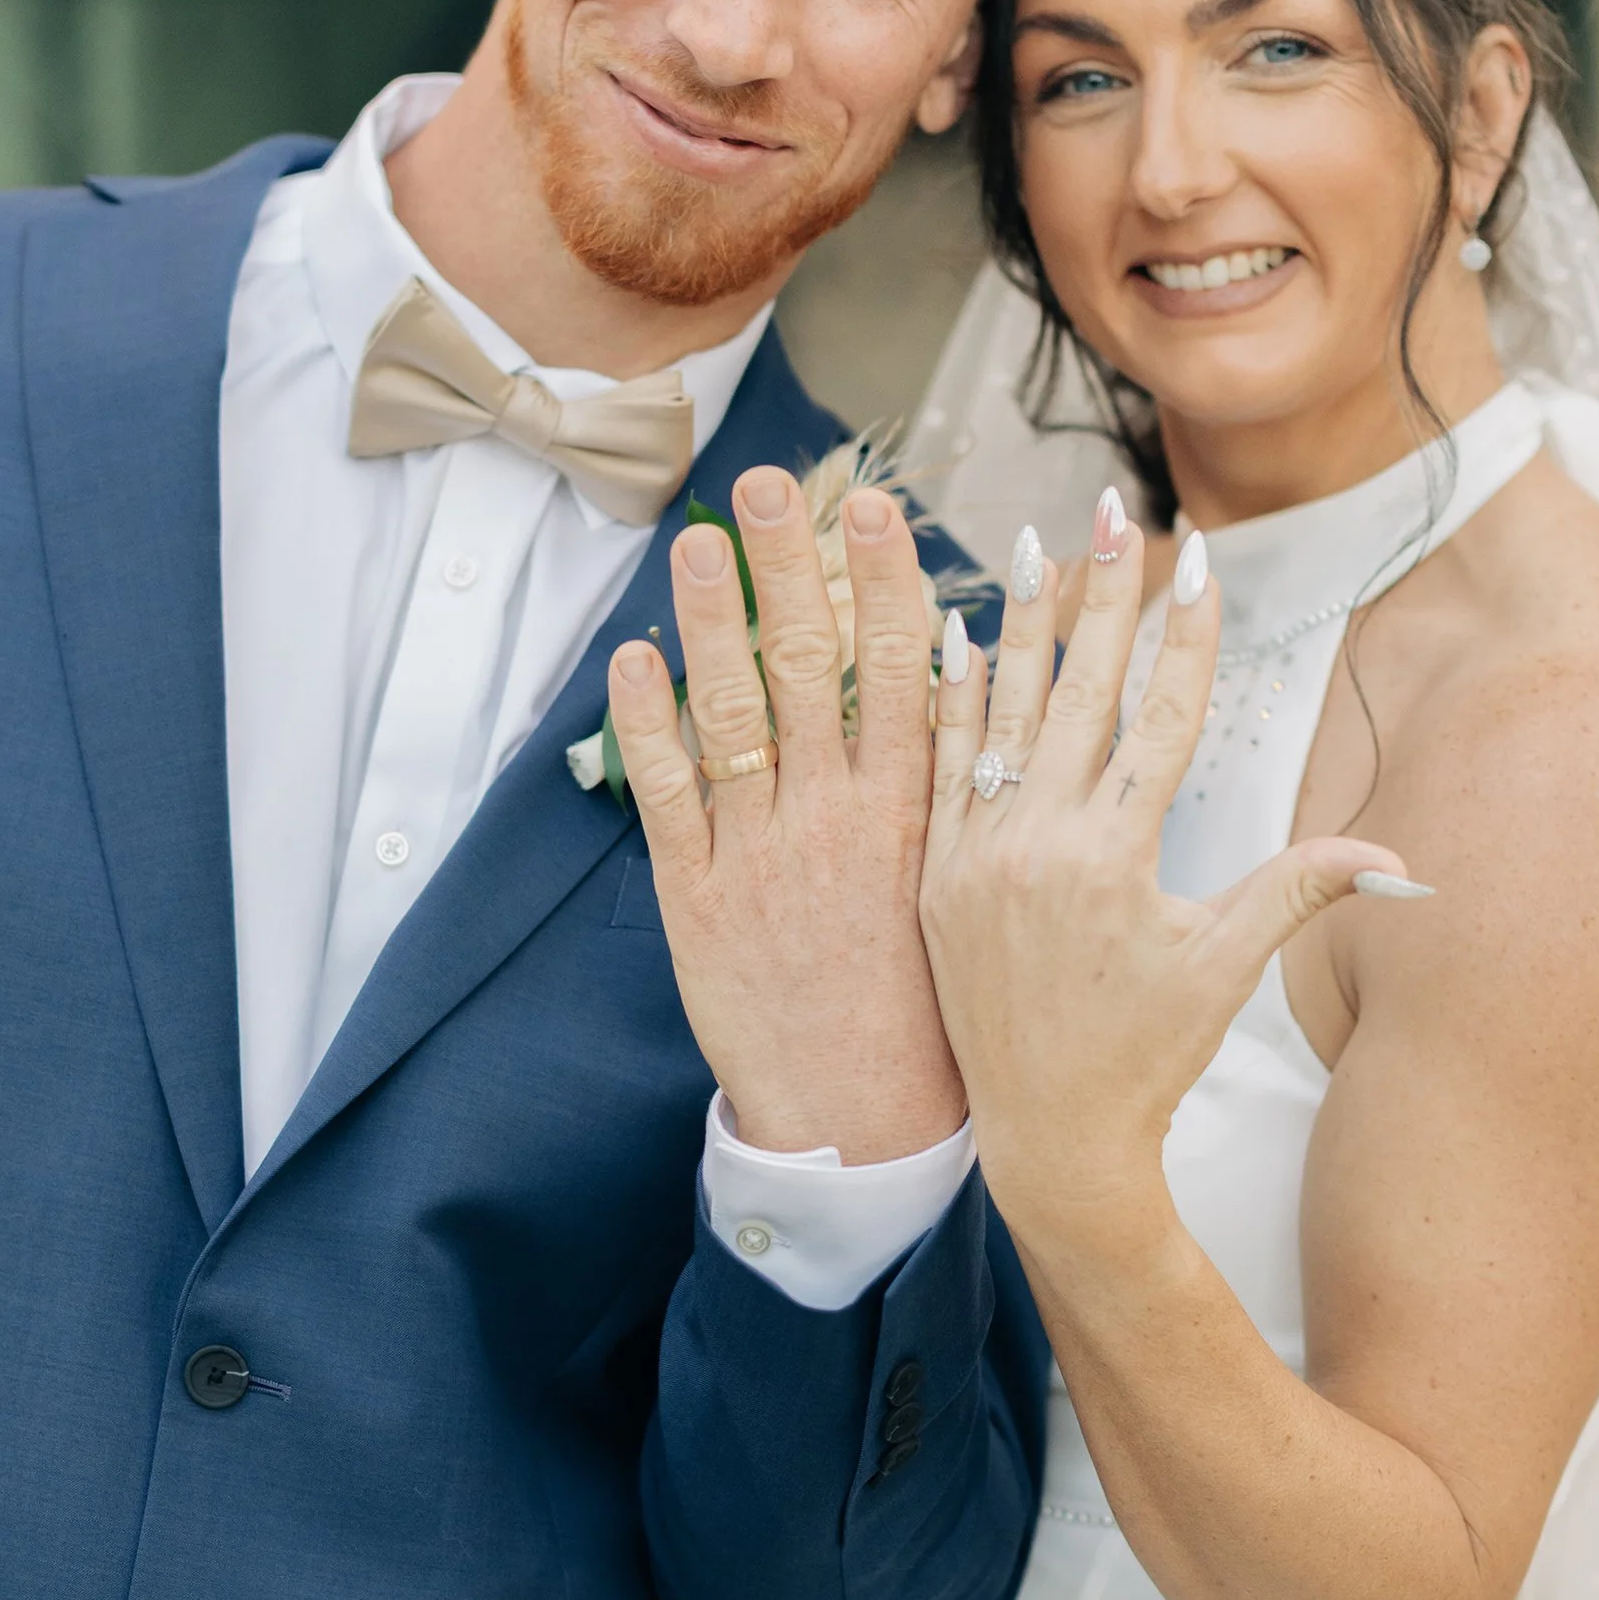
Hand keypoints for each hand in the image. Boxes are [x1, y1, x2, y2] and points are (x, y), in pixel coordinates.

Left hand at [606, 469, 965, 1162]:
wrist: (869, 1119)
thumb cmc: (930, 1002)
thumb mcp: (960, 877)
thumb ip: (956, 772)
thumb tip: (967, 663)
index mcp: (912, 813)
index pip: (902, 671)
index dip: (882, 581)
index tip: (871, 504)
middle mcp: (835, 820)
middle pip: (810, 668)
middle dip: (791, 568)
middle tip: (770, 480)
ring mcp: (762, 855)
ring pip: (733, 715)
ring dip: (713, 622)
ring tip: (700, 539)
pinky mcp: (698, 898)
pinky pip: (667, 796)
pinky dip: (645, 724)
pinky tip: (631, 656)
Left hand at [920, 494, 1413, 1236]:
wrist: (1049, 1141)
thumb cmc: (1147, 1055)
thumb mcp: (1227, 968)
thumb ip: (1302, 892)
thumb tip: (1405, 864)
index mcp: (1115, 858)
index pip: (1161, 718)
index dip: (1186, 634)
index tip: (1199, 558)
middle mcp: (1038, 845)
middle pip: (1079, 692)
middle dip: (1102, 595)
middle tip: (1112, 509)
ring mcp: (976, 858)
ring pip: (1000, 715)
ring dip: (1019, 624)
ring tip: (1032, 543)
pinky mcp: (935, 878)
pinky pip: (939, 768)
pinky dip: (949, 700)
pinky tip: (952, 635)